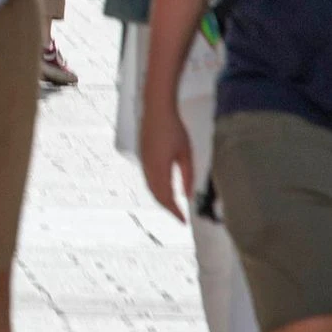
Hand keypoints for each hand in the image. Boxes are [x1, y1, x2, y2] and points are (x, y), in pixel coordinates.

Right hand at [138, 98, 193, 218]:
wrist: (156, 110)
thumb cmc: (173, 128)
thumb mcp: (186, 153)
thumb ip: (187, 176)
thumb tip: (188, 194)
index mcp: (159, 169)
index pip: (167, 198)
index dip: (175, 211)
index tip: (183, 221)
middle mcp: (148, 169)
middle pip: (157, 196)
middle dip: (168, 208)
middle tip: (179, 216)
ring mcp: (144, 163)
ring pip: (151, 189)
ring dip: (161, 200)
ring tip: (173, 207)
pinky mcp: (143, 158)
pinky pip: (148, 180)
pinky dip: (156, 190)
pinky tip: (164, 190)